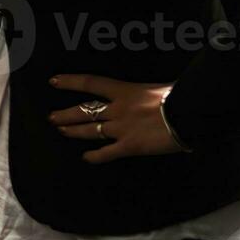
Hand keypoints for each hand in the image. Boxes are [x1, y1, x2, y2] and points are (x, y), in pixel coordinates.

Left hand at [46, 74, 183, 162]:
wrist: (187, 113)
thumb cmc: (178, 96)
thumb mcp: (158, 86)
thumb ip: (147, 91)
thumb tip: (154, 91)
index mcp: (124, 90)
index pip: (90, 83)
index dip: (70, 82)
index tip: (54, 81)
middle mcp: (117, 109)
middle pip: (84, 111)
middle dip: (66, 114)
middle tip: (52, 117)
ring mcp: (121, 128)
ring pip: (90, 131)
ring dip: (73, 132)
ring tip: (61, 131)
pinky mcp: (129, 146)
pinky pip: (107, 152)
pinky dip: (95, 156)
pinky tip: (86, 157)